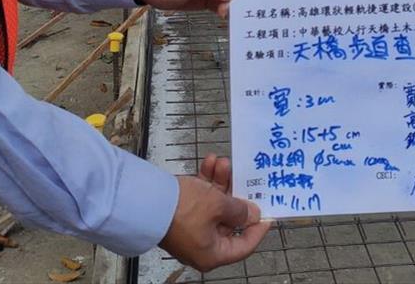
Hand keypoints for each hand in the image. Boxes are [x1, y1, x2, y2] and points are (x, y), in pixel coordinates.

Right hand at [160, 155, 270, 271]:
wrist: (147, 200)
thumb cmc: (185, 209)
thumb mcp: (219, 206)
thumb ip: (240, 211)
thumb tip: (253, 215)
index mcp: (213, 253)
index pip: (244, 246)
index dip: (258, 228)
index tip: (267, 212)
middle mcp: (202, 245)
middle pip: (228, 220)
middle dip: (234, 192)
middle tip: (241, 175)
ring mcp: (190, 229)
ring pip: (214, 204)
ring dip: (220, 181)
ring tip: (222, 161)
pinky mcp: (180, 214)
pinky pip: (199, 199)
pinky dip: (205, 182)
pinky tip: (209, 161)